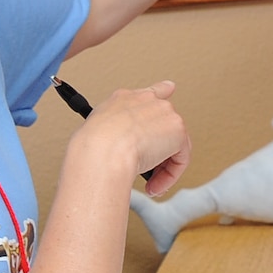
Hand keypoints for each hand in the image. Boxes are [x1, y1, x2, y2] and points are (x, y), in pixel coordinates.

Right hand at [78, 81, 189, 195]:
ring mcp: (165, 113)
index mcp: (124, 98)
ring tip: (149, 184)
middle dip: (157, 152)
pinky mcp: (178, 130)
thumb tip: (124, 148)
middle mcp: (147, 101)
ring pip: (172, 146)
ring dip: (162, 169)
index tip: (169, 88)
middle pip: (164, 126)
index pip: (150, 91)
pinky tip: (155, 185)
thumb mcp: (95, 131)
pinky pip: (180, 159)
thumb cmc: (92, 146)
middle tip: (147, 173)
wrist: (102, 150)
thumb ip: (114, 131)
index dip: (161, 92)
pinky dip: (169, 176)